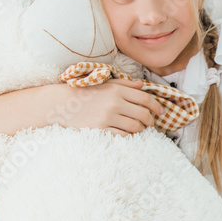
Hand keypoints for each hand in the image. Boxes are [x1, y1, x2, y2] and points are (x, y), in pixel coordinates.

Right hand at [0, 80, 163, 135]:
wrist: (60, 105)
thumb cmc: (84, 94)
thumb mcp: (104, 84)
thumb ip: (125, 85)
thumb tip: (142, 86)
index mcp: (117, 90)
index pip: (145, 98)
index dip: (156, 106)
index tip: (160, 112)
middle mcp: (115, 103)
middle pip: (143, 114)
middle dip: (150, 120)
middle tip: (150, 123)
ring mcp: (108, 117)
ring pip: (136, 127)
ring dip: (141, 129)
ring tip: (139, 129)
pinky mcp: (102, 130)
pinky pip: (124, 136)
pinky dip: (130, 136)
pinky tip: (128, 134)